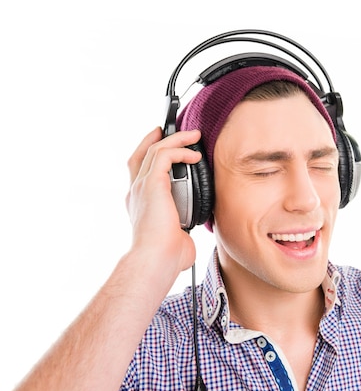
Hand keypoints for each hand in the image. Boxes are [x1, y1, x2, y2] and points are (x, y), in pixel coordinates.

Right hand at [125, 127, 201, 271]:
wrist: (156, 260)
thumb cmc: (167, 256)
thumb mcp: (177, 236)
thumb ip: (181, 228)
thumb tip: (190, 233)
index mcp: (139, 203)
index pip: (140, 170)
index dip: (149, 153)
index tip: (164, 144)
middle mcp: (136, 192)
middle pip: (143, 153)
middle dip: (160, 138)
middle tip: (179, 130)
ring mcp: (141, 187)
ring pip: (154, 149)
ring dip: (175, 139)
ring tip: (193, 135)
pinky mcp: (151, 184)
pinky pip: (164, 156)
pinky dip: (179, 150)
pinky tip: (193, 154)